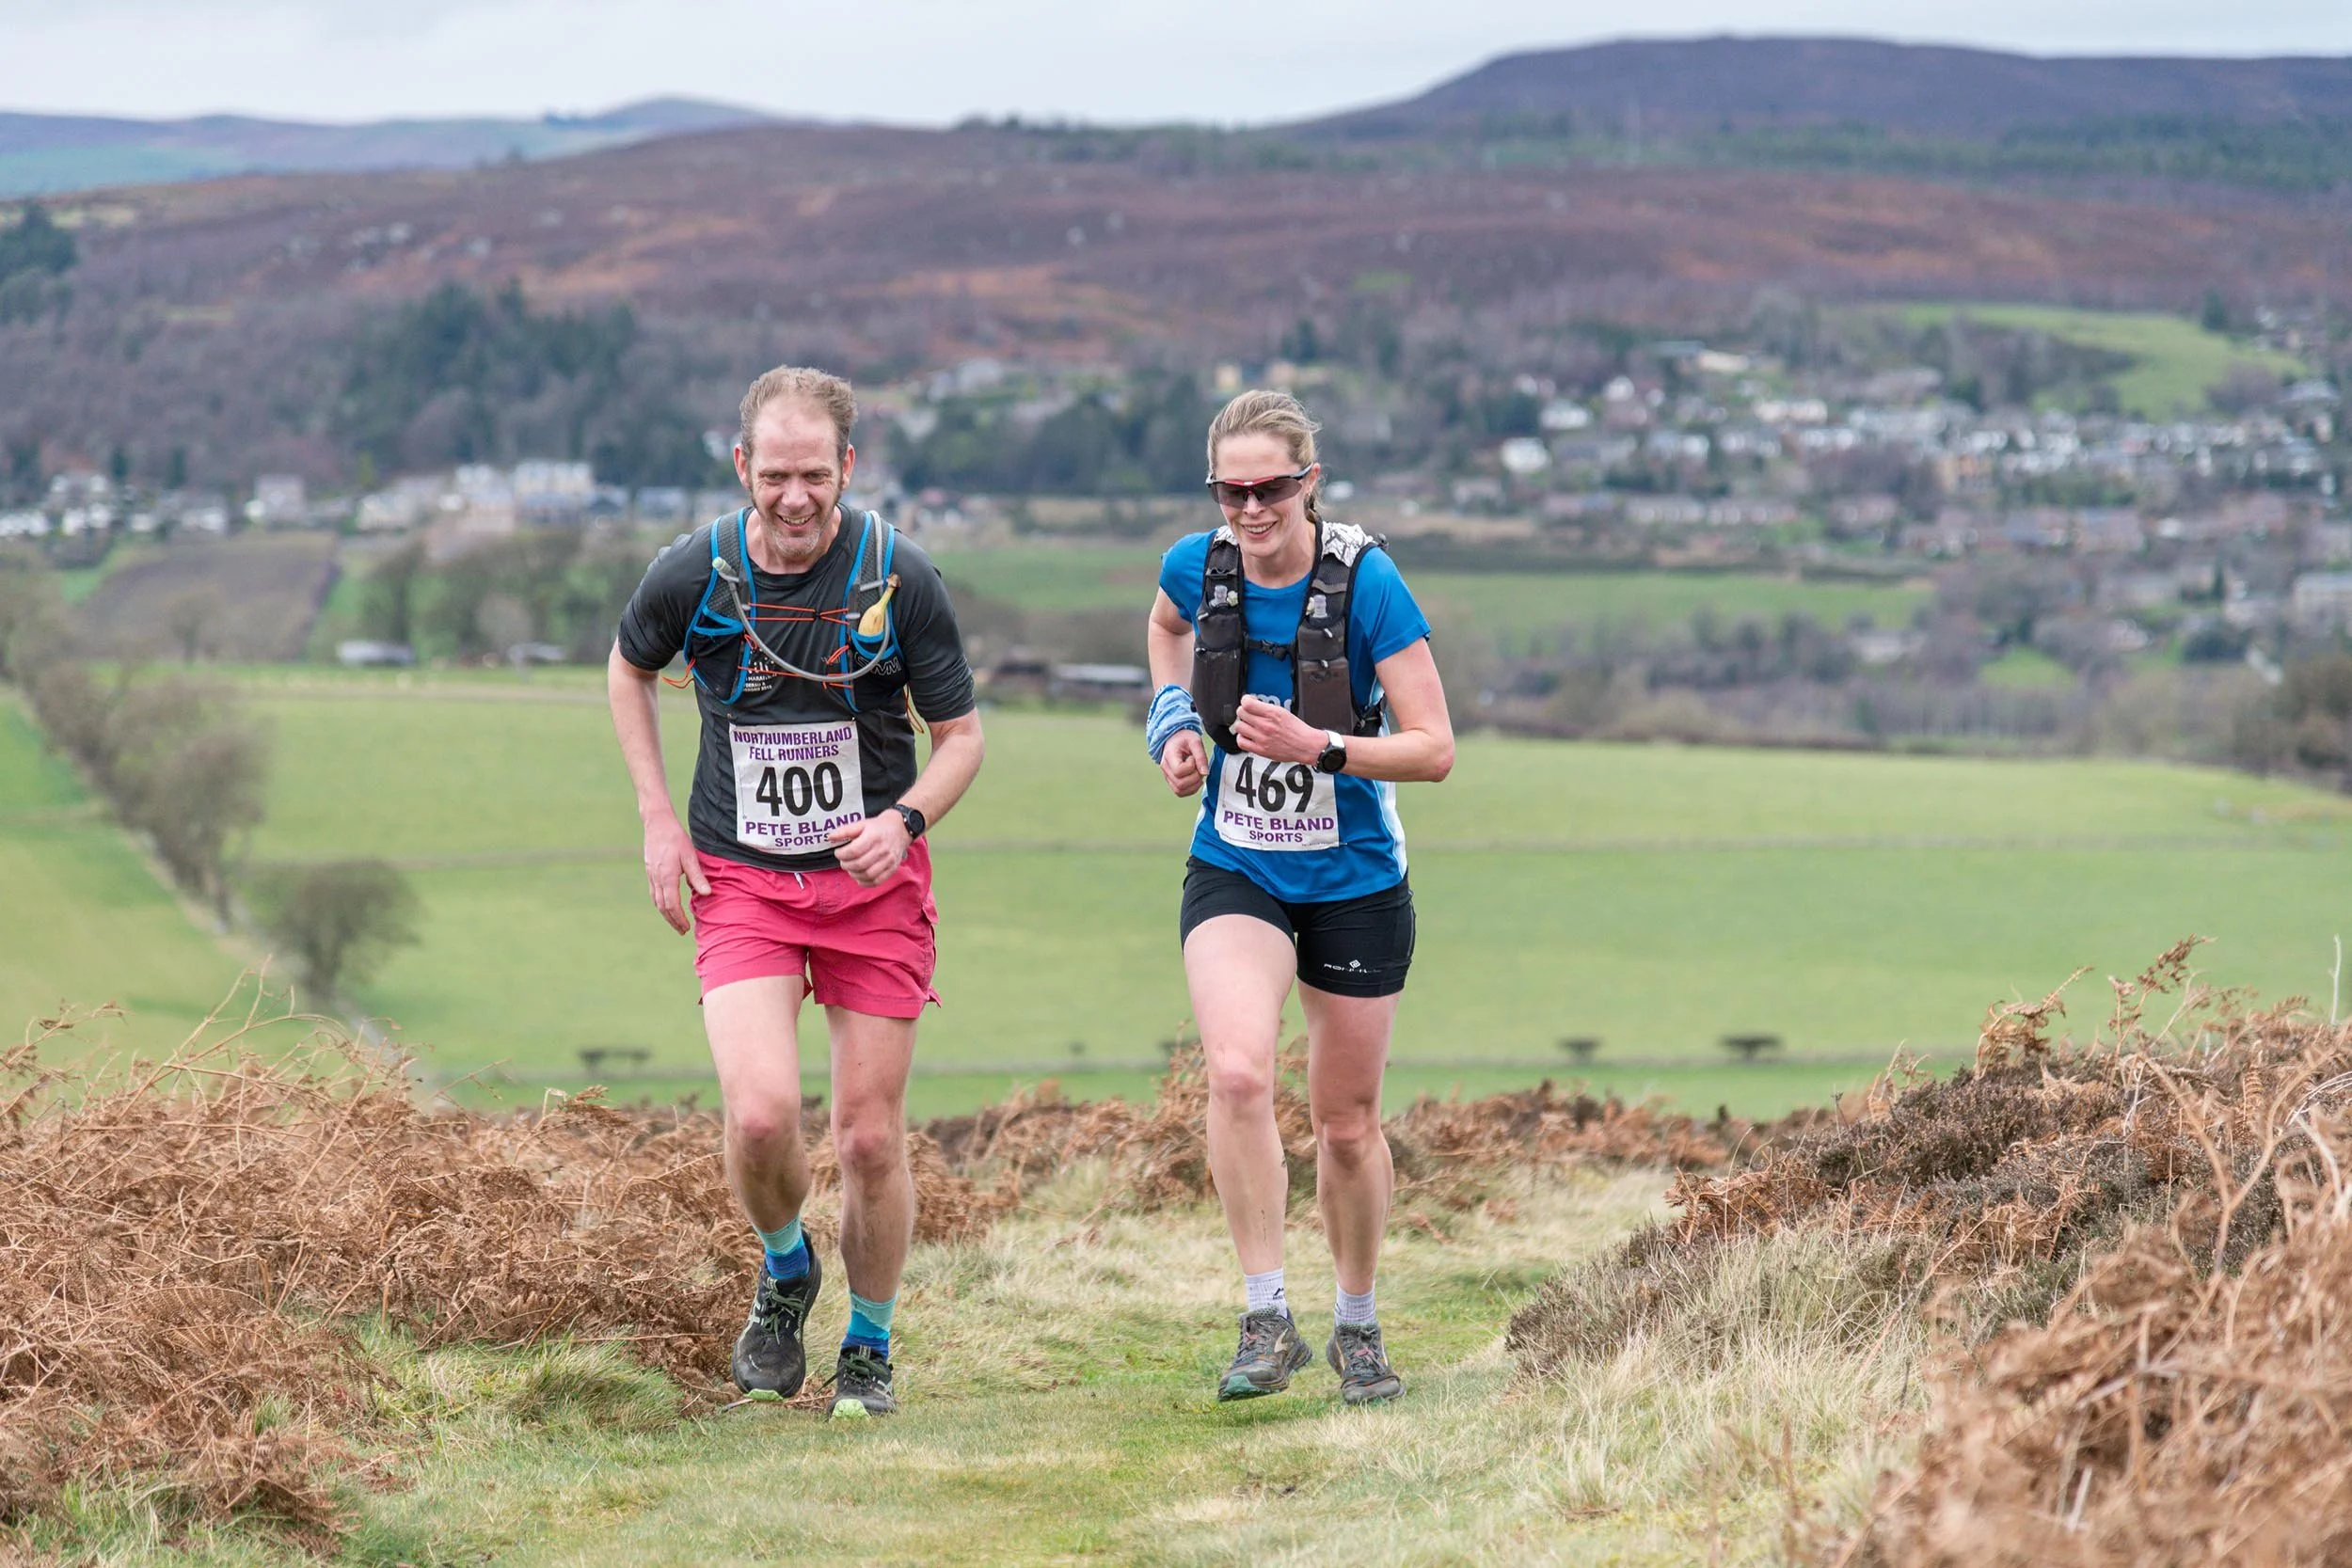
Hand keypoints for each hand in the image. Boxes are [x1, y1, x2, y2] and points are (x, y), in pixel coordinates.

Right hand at [643, 815, 709, 933]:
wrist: (657, 824)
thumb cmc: (675, 838)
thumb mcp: (690, 856)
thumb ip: (697, 876)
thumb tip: (707, 894)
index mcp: (667, 876)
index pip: (672, 904)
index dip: (679, 918)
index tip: (686, 928)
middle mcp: (656, 879)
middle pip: (662, 907)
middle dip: (672, 920)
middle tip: (682, 930)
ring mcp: (651, 876)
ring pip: (656, 901)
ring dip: (666, 914)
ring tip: (675, 922)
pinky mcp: (649, 872)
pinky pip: (653, 893)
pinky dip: (660, 903)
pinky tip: (667, 905)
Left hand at [828, 812, 910, 886]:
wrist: (901, 828)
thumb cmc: (879, 827)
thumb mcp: (862, 824)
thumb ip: (845, 831)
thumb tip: (830, 837)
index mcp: (873, 837)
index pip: (854, 851)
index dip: (842, 854)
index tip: (838, 852)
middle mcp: (882, 850)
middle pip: (860, 864)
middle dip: (846, 865)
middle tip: (843, 862)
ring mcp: (888, 861)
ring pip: (868, 874)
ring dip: (855, 874)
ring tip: (851, 868)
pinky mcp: (892, 869)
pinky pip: (877, 881)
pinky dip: (865, 882)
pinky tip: (859, 877)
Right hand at [1159, 729, 1207, 796]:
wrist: (1175, 738)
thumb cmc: (1184, 738)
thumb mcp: (1195, 741)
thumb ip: (1201, 757)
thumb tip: (1205, 773)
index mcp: (1169, 756)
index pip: (1179, 771)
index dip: (1191, 767)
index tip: (1193, 758)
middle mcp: (1165, 768)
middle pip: (1180, 784)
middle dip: (1195, 778)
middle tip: (1198, 767)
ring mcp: (1167, 776)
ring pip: (1179, 791)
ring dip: (1194, 785)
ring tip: (1197, 773)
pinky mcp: (1172, 782)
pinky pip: (1180, 792)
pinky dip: (1191, 789)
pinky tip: (1195, 780)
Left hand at [1233, 695, 1321, 763]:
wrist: (1306, 746)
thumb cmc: (1297, 730)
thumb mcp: (1283, 711)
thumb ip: (1266, 708)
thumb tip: (1253, 704)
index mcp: (1272, 713)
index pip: (1247, 703)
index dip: (1245, 700)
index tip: (1248, 702)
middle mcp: (1265, 725)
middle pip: (1241, 713)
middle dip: (1244, 711)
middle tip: (1249, 714)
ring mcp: (1261, 738)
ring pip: (1239, 727)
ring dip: (1242, 724)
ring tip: (1248, 725)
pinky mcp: (1260, 750)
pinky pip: (1241, 742)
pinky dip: (1242, 738)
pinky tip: (1247, 736)